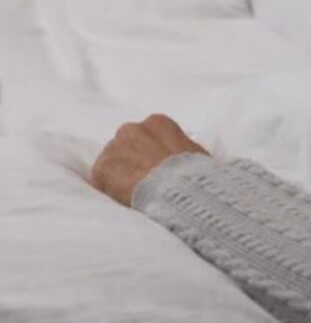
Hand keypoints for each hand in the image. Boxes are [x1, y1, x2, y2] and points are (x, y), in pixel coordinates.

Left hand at [91, 114, 208, 206]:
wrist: (182, 191)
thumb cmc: (196, 175)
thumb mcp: (196, 155)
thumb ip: (179, 150)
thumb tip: (178, 158)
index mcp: (157, 123)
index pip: (146, 136)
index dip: (150, 155)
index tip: (156, 169)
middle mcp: (132, 130)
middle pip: (125, 146)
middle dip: (132, 163)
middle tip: (144, 183)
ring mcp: (114, 148)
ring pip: (111, 162)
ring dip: (120, 176)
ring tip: (135, 194)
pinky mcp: (103, 170)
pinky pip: (102, 181)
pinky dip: (111, 191)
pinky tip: (126, 200)